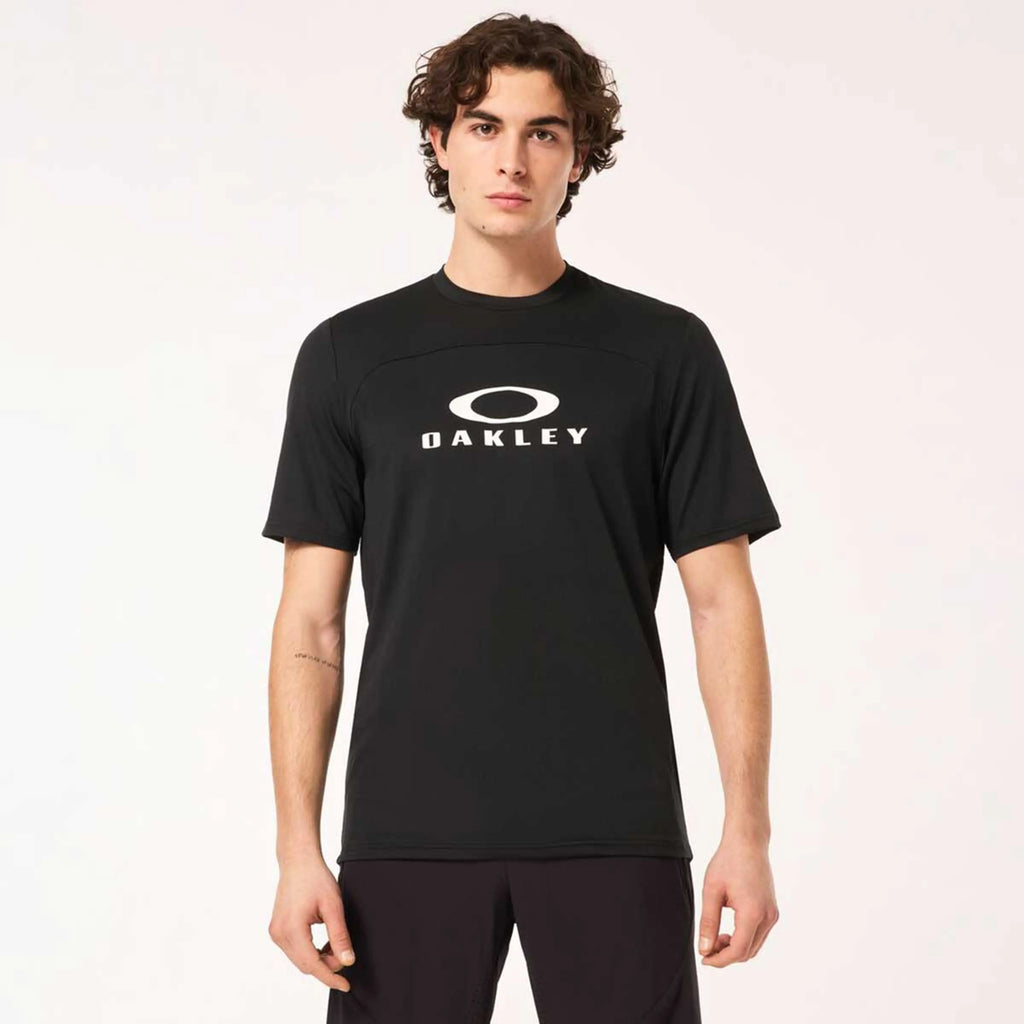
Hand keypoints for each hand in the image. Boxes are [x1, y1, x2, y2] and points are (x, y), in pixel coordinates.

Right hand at [268, 854, 355, 991]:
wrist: (298, 860)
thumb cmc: (316, 878)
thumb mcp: (333, 906)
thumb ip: (339, 935)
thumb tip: (347, 961)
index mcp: (292, 929)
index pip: (312, 964)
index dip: (330, 977)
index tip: (346, 985)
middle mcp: (279, 934)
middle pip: (305, 964)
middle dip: (327, 966)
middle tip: (345, 956)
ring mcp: (275, 932)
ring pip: (300, 959)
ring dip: (319, 959)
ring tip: (336, 947)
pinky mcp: (277, 929)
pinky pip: (295, 950)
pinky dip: (310, 951)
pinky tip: (324, 944)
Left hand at [697, 836, 778, 966]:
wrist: (748, 841)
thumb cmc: (728, 861)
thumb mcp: (712, 891)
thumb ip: (708, 921)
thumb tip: (704, 949)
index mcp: (753, 913)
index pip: (738, 950)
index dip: (720, 959)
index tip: (704, 958)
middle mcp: (768, 917)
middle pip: (748, 952)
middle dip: (726, 955)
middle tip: (707, 946)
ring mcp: (772, 914)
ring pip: (754, 945)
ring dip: (735, 947)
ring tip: (716, 936)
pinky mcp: (772, 910)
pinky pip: (759, 934)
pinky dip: (744, 938)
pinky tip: (728, 929)